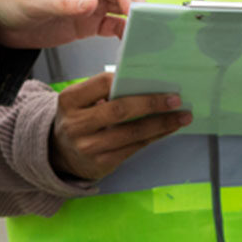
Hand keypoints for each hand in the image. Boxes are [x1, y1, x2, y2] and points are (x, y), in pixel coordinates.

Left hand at [0, 0, 144, 49]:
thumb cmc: (11, 0)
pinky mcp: (86, 25)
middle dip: (134, 3)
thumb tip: (93, 4)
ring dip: (132, 19)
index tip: (130, 7)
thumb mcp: (35, 2)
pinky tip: (128, 42)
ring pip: (120, 8)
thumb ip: (64, 3)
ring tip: (142, 33)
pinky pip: (111, 26)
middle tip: (142, 22)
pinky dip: (122, 33)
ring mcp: (88, 7)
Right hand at [50, 72, 191, 181]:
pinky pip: (135, 147)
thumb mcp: (80, 101)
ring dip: (161, 124)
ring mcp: (89, 146)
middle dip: (151, 103)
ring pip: (132, 132)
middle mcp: (77, 124)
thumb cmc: (79, 119)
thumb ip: (104, 92)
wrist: (60, 153)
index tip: (153, 79)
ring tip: (181, 117)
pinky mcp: (102, 162)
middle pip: (120, 110)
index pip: (103, 83)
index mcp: (70, 100)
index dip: (129, 80)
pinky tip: (168, 129)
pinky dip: (155, 136)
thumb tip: (146, 85)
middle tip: (175, 99)